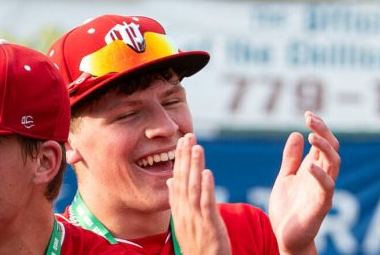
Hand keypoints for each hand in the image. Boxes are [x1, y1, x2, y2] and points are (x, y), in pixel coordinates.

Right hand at [168, 134, 231, 254]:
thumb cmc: (197, 244)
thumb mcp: (184, 221)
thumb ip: (178, 200)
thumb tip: (171, 180)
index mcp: (179, 210)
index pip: (177, 179)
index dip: (179, 160)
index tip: (181, 141)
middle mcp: (184, 213)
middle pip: (182, 180)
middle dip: (185, 158)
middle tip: (187, 136)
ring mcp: (195, 219)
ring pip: (193, 189)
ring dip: (195, 167)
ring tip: (197, 148)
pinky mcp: (208, 226)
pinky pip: (206, 204)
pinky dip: (206, 188)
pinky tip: (207, 173)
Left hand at [268, 112, 340, 254]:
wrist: (285, 237)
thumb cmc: (288, 208)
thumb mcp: (285, 178)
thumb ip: (291, 158)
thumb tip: (295, 134)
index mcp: (314, 168)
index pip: (323, 142)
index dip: (318, 127)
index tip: (308, 113)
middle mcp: (322, 176)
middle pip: (332, 148)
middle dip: (323, 131)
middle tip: (310, 119)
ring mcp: (324, 190)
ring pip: (334, 163)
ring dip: (325, 148)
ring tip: (312, 136)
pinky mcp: (321, 205)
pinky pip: (327, 187)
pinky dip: (320, 175)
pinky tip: (309, 165)